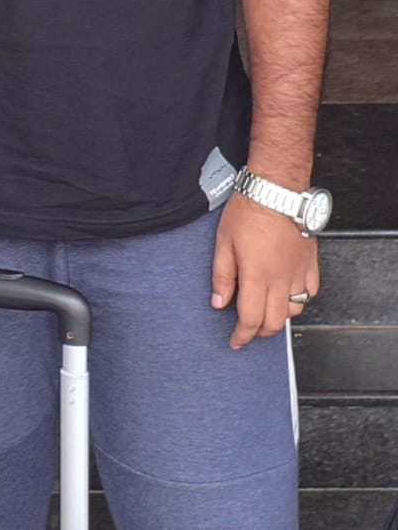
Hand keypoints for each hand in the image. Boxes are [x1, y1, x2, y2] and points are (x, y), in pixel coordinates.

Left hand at [211, 192, 319, 348]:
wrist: (277, 188)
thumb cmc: (249, 210)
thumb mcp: (223, 242)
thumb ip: (222, 276)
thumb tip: (219, 302)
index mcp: (256, 276)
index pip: (250, 319)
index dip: (242, 335)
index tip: (235, 341)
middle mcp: (280, 278)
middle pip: (275, 321)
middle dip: (260, 332)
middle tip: (249, 330)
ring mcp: (298, 271)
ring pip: (295, 309)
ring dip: (280, 316)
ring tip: (267, 311)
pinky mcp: (310, 261)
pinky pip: (311, 290)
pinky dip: (301, 298)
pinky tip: (289, 293)